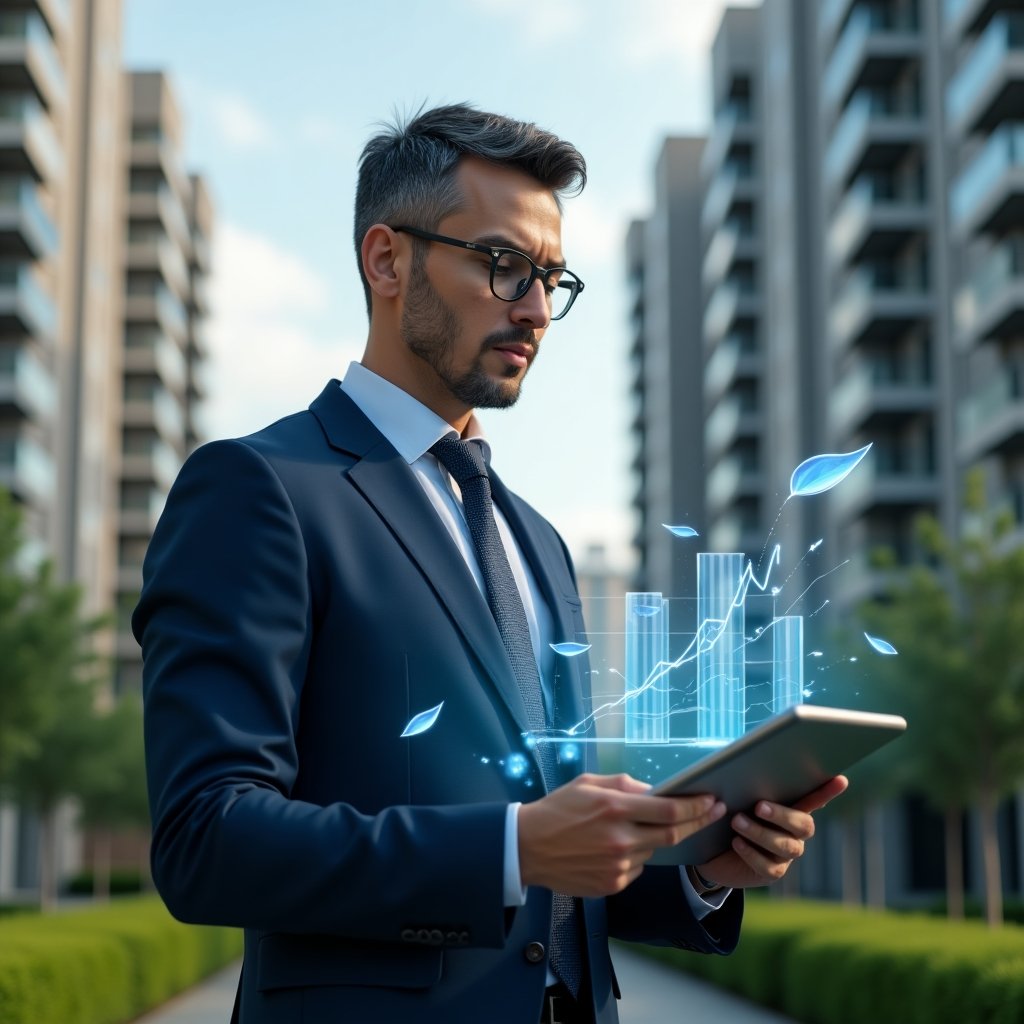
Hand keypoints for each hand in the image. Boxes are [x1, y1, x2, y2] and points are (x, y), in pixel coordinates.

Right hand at [518, 773, 725, 897]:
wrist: (526, 847)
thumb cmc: (557, 810)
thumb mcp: (588, 784)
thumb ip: (625, 785)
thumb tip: (655, 790)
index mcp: (614, 809)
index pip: (669, 809)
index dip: (696, 806)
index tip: (713, 801)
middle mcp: (620, 840)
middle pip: (672, 834)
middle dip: (697, 822)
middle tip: (713, 813)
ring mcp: (617, 866)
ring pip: (652, 851)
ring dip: (654, 838)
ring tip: (634, 828)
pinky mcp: (612, 885)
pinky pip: (636, 868)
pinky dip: (635, 855)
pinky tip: (613, 847)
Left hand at [694, 775, 848, 889]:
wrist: (712, 851)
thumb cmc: (728, 817)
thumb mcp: (736, 800)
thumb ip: (744, 789)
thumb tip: (736, 770)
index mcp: (790, 810)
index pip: (813, 799)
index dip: (827, 791)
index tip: (841, 779)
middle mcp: (794, 833)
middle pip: (803, 825)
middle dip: (782, 815)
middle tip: (758, 806)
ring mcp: (786, 855)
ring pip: (786, 846)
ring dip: (760, 832)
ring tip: (737, 821)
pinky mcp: (772, 872)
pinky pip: (768, 866)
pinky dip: (751, 853)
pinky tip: (736, 842)